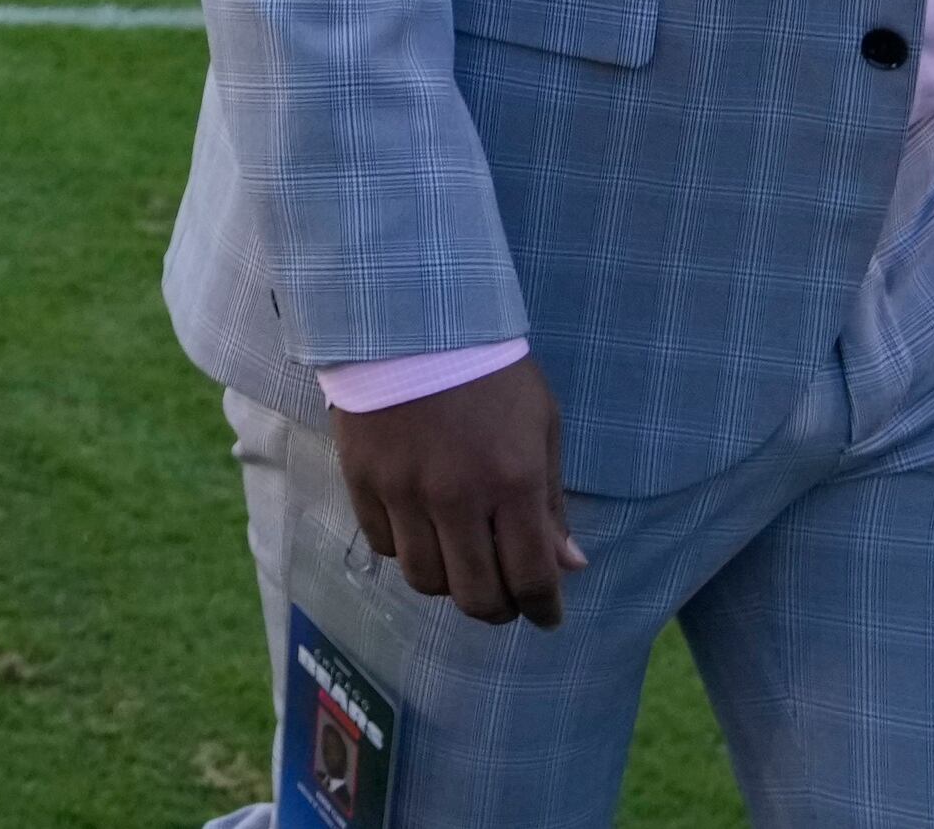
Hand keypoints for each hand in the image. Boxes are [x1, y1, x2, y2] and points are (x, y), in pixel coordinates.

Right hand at [330, 357, 586, 628]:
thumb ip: (552, 501)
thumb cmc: (489, 368)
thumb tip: (570, 566)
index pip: (532, 577)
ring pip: (426, 580)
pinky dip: (408, 550)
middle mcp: (457, 496)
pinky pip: (384, 546)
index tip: (548, 617)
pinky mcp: (363, 480)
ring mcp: (404, 491)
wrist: (409, 316)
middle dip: (499, 610)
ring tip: (462, 565)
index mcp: (512, 481)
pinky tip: (423, 530)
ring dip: (450, 584)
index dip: (544, 610)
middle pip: (476, 596)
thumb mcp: (539, 425)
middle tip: (506, 600)